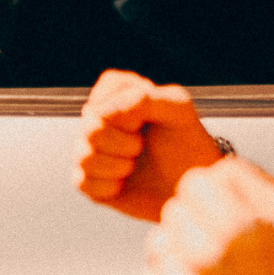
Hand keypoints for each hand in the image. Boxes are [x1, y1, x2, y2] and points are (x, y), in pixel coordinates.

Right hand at [75, 70, 222, 222]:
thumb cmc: (186, 144)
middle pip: (91, 127)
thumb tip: (106, 112)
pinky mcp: (88, 181)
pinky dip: (110, 186)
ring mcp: (90, 149)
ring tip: (133, 165)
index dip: (129, 109)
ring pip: (84, 156)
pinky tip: (123, 184)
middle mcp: (98, 119)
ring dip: (118, 165)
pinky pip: (83, 182)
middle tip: (142, 146)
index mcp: (119, 94)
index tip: (147, 119)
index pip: (108, 88)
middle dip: (124, 142)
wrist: (190, 186)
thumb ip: (145, 98)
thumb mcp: (177, 110)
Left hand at [146, 159, 273, 274]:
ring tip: (210, 272)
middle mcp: (209, 257)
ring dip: (180, 251)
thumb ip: (248, 180)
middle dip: (194, 223)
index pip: (194, 182)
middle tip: (218, 245)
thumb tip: (208, 170)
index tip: (223, 213)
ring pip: (159, 243)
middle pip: (174, 211)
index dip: (209, 196)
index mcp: (242, 227)